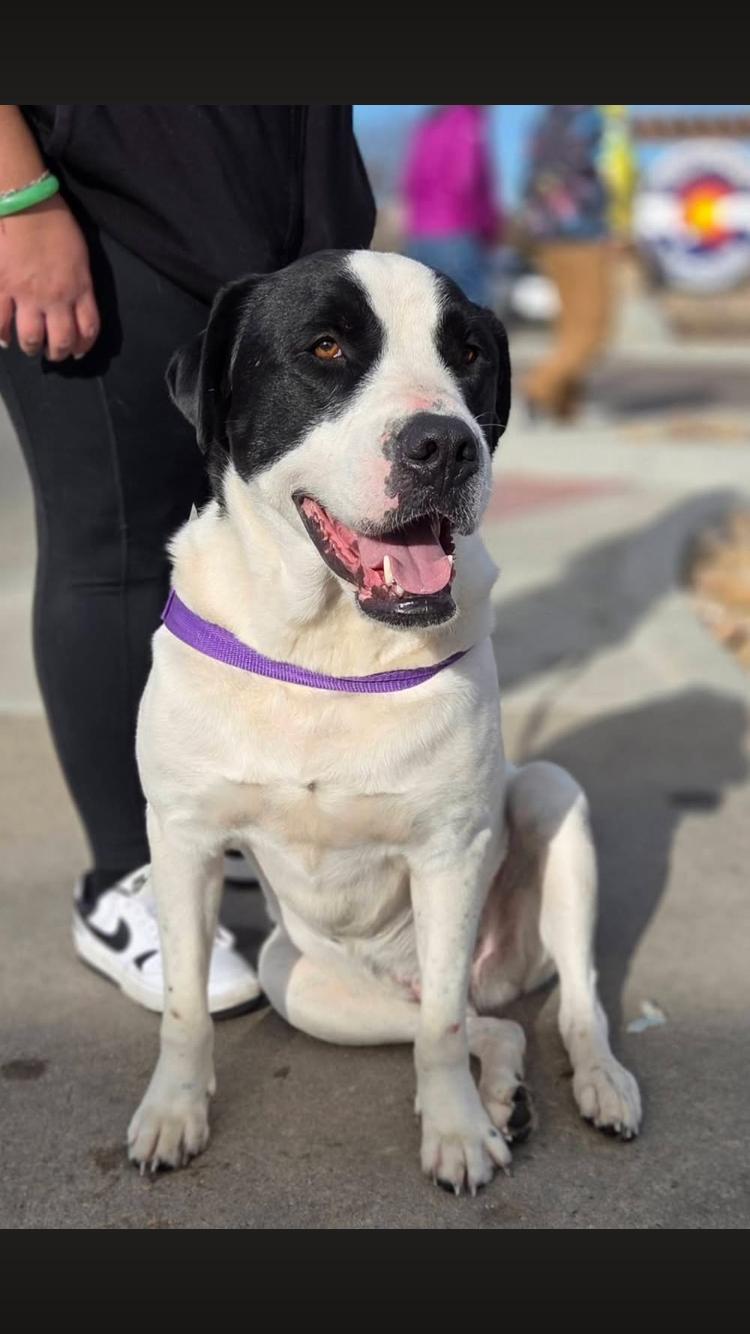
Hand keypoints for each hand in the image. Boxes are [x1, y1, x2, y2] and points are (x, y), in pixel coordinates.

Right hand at [0, 195, 99, 359]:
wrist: (28, 205)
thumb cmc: (56, 223)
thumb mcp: (80, 257)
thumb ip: (80, 283)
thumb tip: (75, 301)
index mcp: (79, 288)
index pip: (88, 329)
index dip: (84, 345)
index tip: (77, 351)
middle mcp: (57, 298)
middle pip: (61, 340)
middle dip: (58, 353)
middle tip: (53, 353)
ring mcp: (28, 296)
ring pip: (32, 337)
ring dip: (32, 347)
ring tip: (29, 347)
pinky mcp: (3, 288)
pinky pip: (1, 321)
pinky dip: (2, 335)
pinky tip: (4, 339)